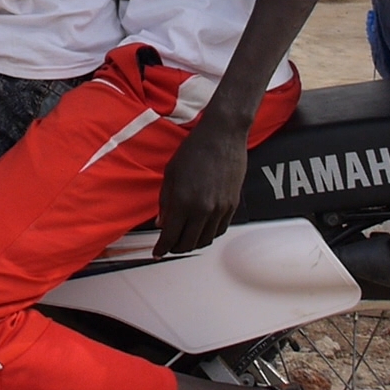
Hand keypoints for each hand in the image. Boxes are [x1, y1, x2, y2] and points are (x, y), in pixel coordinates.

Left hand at [154, 124, 248, 257]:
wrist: (222, 136)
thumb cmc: (193, 149)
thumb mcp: (170, 174)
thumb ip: (165, 201)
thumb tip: (162, 223)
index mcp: (183, 201)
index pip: (170, 236)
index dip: (162, 248)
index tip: (157, 252)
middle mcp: (202, 209)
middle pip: (188, 243)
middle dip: (175, 249)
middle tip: (169, 247)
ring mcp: (220, 209)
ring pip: (205, 240)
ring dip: (192, 244)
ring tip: (184, 240)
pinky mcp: (232, 205)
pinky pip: (220, 230)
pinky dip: (209, 235)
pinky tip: (201, 231)